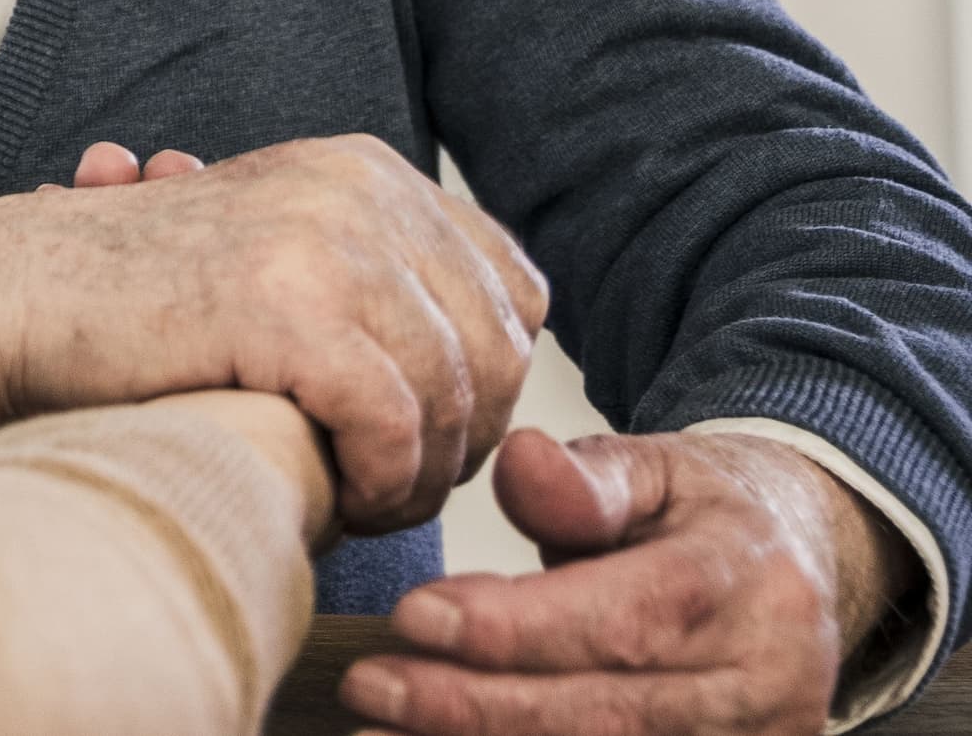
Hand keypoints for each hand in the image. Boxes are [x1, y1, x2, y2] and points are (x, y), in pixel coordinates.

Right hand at [0, 133, 548, 532]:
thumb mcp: (272, 252)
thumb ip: (372, 271)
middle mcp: (357, 187)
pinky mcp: (286, 307)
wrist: (2, 300)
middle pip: (499, 348)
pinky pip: (394, 424)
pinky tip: (336, 499)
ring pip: (456, 394)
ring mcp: (325, 240)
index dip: (484, 379)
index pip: (512, 287)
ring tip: (358, 500)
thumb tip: (496, 334)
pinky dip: (378, 481)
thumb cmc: (125, 301)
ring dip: (417, 475)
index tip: (424, 433)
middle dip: (461, 439)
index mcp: (362, 167)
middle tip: (391, 486)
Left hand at [340, 430, 917, 735]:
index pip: (621, 619)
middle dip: (476, 708)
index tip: (413, 616)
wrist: (805, 567)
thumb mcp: (656, 467)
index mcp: (742, 584)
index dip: (513, 628)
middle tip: (370, 687)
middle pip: (607, 713)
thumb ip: (586, 478)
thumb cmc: (707, 515)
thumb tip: (522, 464)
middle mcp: (762, 681)